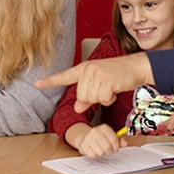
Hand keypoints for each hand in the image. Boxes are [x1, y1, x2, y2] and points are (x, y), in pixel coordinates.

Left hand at [36, 53, 152, 112]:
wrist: (135, 66)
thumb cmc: (118, 75)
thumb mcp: (100, 84)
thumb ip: (87, 95)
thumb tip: (77, 108)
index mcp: (84, 69)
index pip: (64, 76)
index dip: (50, 81)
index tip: (37, 84)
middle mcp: (88, 69)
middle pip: (81, 96)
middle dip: (93, 98)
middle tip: (105, 89)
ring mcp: (96, 73)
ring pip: (91, 98)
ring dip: (103, 98)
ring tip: (110, 88)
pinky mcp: (106, 79)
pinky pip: (103, 98)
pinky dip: (110, 98)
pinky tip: (115, 89)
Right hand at [68, 123, 126, 157]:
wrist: (84, 137)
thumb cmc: (101, 138)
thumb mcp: (111, 135)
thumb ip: (120, 140)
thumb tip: (124, 144)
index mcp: (104, 128)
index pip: (114, 139)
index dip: (116, 147)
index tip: (115, 148)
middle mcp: (95, 131)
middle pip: (107, 147)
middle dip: (110, 151)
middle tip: (109, 151)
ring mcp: (88, 138)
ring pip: (101, 152)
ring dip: (103, 153)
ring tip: (101, 150)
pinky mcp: (83, 146)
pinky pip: (93, 155)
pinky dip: (96, 155)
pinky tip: (95, 151)